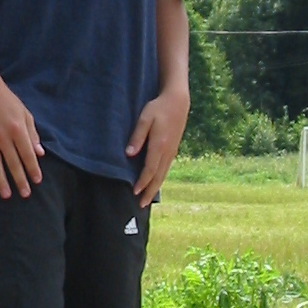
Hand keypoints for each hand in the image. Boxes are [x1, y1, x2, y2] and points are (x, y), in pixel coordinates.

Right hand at [0, 75, 43, 197]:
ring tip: (6, 195)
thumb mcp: (26, 115)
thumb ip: (32, 135)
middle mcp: (3, 137)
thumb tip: (40, 154)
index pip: (27, 154)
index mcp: (18, 130)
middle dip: (20, 180)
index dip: (33, 169)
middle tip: (25, 194)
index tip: (37, 181)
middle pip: (13, 163)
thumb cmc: (9, 103)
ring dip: (1, 181)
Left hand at [127, 86, 189, 206]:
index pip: (150, 169)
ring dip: (155, 187)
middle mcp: (167, 152)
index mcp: (159, 145)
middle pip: (158, 177)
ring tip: (147, 198)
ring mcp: (172, 151)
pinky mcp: (173, 149)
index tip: (134, 192)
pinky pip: (166, 168)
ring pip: (163, 174)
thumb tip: (129, 154)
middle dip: (149, 191)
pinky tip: (155, 182)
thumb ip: (137, 137)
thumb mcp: (144, 119)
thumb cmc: (158, 108)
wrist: (177, 102)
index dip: (142, 182)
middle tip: (142, 205)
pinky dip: (160, 178)